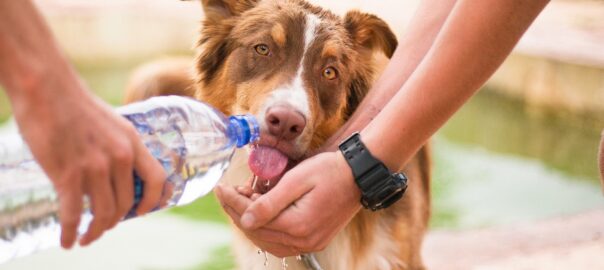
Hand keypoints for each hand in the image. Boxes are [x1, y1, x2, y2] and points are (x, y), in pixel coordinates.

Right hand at [10, 78, 166, 248]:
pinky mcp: (68, 174)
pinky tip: (67, 240)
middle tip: (104, 226)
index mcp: (132, 142)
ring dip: (96, 231)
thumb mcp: (111, 123)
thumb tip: (116, 171)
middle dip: (116, 220)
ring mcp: (95, 166)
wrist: (46, 88)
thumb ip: (118, 146)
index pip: (156, 178)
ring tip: (87, 237)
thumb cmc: (74, 104)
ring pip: (104, 213)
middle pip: (127, 203)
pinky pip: (74, 214)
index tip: (143, 212)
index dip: (154, 200)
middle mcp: (119, 156)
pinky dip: (71, 232)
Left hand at [215, 151, 360, 256]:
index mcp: (298, 225)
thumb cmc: (329, 171)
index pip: (253, 219)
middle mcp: (304, 241)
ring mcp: (310, 243)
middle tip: (228, 192)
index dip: (233, 202)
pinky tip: (259, 215)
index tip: (220, 188)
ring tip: (242, 200)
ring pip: (267, 241)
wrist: (359, 175)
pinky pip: (281, 243)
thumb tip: (244, 219)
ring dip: (250, 222)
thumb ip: (270, 202)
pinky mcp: (314, 241)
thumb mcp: (297, 180)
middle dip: (238, 211)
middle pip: (258, 232)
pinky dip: (266, 230)